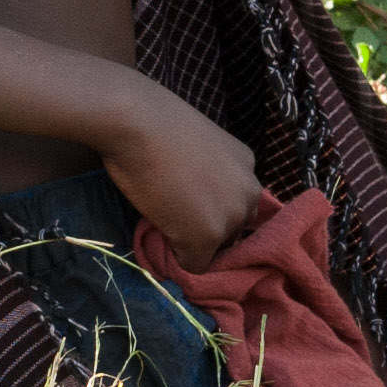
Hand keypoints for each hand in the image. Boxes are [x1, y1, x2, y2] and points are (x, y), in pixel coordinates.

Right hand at [100, 84, 265, 267]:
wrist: (138, 122)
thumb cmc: (157, 121)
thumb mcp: (199, 143)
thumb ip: (207, 169)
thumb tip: (192, 191)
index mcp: (247, 164)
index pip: (237, 201)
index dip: (210, 205)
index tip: (186, 199)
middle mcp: (249, 191)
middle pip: (233, 227)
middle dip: (207, 225)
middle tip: (174, 209)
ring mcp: (231, 216)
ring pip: (217, 247)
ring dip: (194, 241)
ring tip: (165, 217)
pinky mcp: (207, 237)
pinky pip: (195, 264)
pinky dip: (177, 257)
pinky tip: (160, 231)